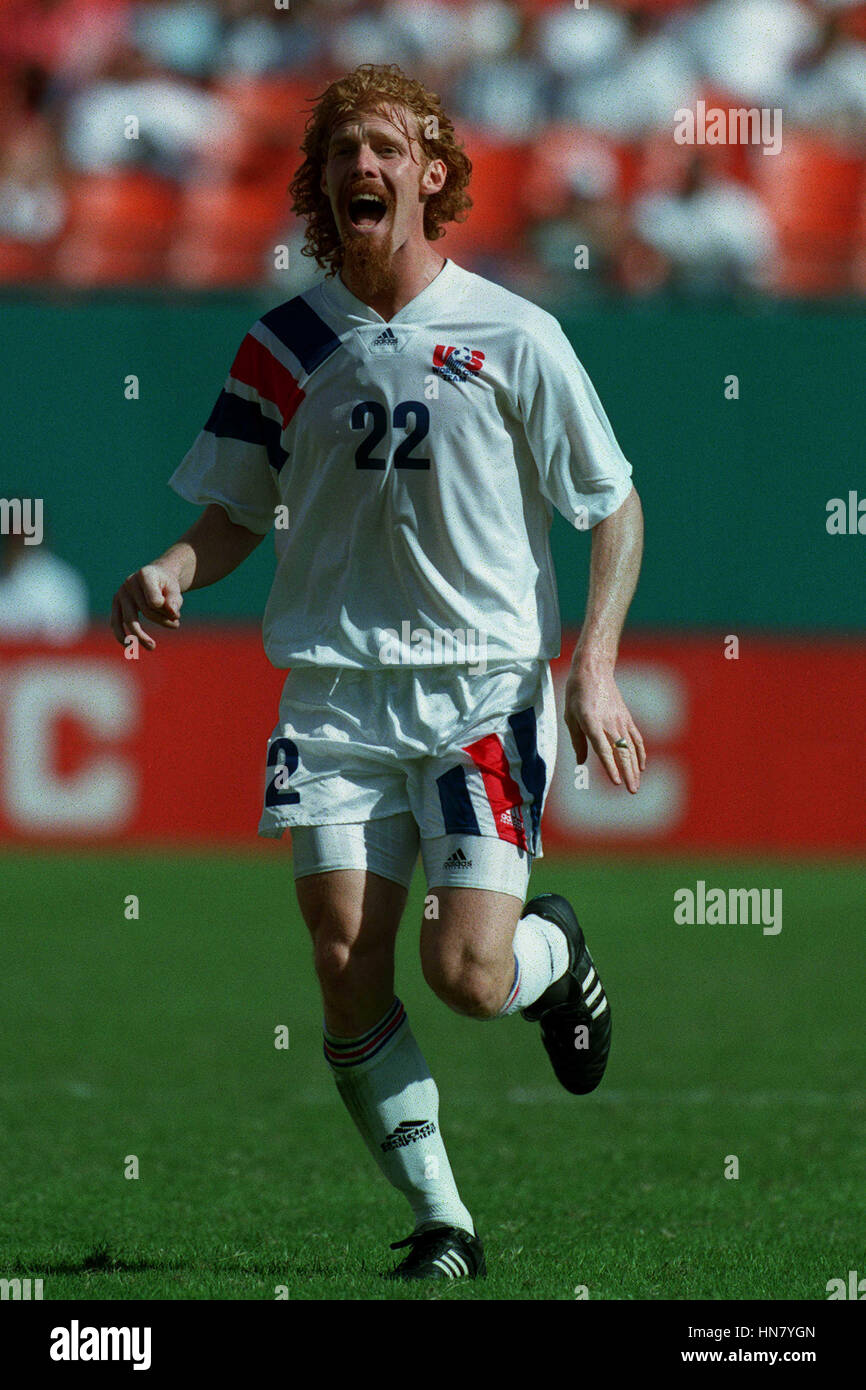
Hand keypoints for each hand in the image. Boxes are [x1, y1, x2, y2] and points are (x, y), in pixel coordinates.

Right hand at [110, 563, 182, 651]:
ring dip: (141, 636)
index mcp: (146, 575)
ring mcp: (121, 593)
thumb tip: (173, 613)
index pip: (153, 599)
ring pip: (130, 619)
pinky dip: (121, 634)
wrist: (155, 576)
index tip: (175, 616)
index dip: (164, 610)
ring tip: (152, 647)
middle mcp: (130, 582)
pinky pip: (116, 622)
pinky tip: (128, 646)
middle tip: (176, 625)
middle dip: (163, 621)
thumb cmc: (166, 585)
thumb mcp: (175, 589)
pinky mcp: (116, 603)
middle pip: (146, 610)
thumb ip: (175, 600)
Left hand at [564, 662, 645, 792]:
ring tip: (636, 785)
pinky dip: (640, 753)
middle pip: (622, 752)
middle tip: (632, 791)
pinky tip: (641, 766)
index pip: (603, 749)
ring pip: (631, 748)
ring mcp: (620, 720)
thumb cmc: (577, 693)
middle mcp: (609, 723)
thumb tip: (581, 762)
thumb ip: (577, 741)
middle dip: (628, 773)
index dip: (610, 766)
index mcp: (592, 722)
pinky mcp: (626, 718)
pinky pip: (636, 738)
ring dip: (635, 768)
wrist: (594, 670)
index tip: (616, 782)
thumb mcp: (570, 716)